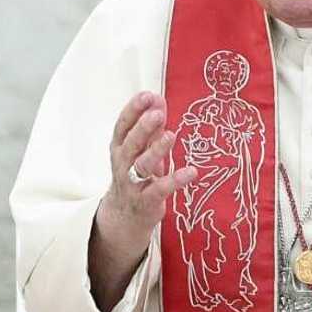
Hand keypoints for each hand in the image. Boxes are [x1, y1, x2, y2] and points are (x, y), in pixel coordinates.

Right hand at [95, 91, 197, 258]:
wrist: (125, 215)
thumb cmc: (135, 174)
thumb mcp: (140, 149)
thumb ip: (150, 126)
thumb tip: (157, 98)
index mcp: (120, 147)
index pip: (123, 126)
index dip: (133, 110)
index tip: (146, 96)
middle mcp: (123, 164)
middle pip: (131, 143)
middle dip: (143, 128)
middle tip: (157, 114)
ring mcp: (132, 183)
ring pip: (142, 165)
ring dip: (156, 150)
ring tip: (170, 135)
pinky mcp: (146, 200)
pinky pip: (160, 189)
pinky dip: (175, 180)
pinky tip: (191, 171)